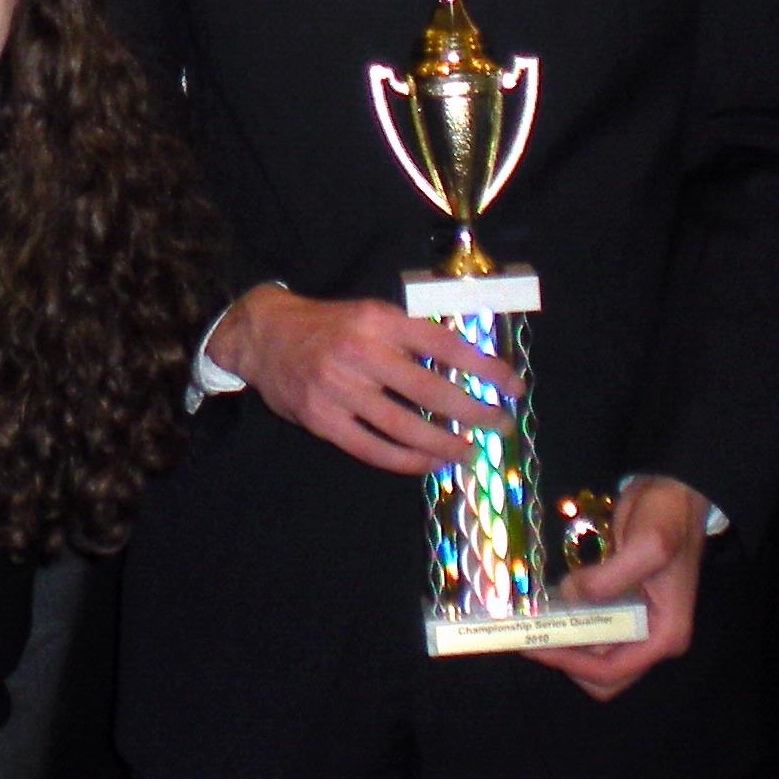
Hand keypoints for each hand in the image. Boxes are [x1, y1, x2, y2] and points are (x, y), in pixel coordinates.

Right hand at [208, 286, 519, 474]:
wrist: (265, 335)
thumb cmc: (329, 325)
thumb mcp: (371, 315)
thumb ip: (410, 338)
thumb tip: (465, 367)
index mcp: (380, 321)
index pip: (445, 345)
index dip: (484, 368)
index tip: (513, 386)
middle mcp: (362, 353)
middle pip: (431, 390)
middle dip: (474, 412)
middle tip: (500, 424)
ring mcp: (340, 389)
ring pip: (404, 426)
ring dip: (445, 444)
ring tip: (470, 452)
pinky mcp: (322, 419)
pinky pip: (372, 448)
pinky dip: (407, 460)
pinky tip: (430, 463)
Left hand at [529, 475, 708, 701]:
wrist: (675, 490)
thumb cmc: (668, 518)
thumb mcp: (646, 546)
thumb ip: (608, 579)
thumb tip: (568, 597)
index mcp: (664, 635)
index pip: (612, 671)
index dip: (571, 662)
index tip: (536, 643)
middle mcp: (651, 638)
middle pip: (600, 672)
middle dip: (564, 656)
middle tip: (530, 631)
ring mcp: (635, 622)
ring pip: (592, 651)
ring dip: (562, 640)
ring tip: (530, 619)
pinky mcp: (620, 603)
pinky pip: (590, 625)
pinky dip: (567, 621)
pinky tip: (543, 605)